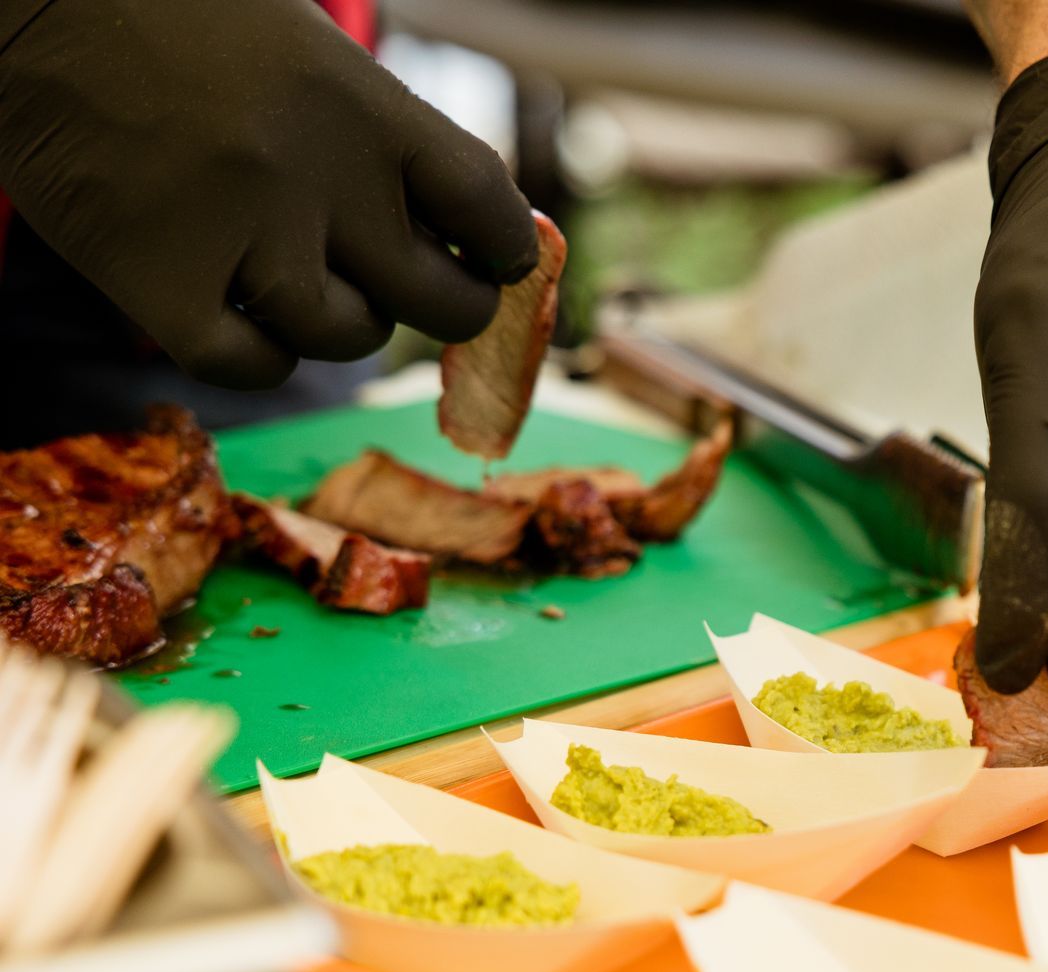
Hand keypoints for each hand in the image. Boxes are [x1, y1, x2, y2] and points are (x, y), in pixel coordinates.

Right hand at [0, 0, 536, 389]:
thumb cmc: (183, 19)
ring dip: (340, 325)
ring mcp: (242, 232)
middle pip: (439, 299)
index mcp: (368, 107)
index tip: (501, 264)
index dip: (507, 252)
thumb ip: (385, 135)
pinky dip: (260, 356)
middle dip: (450, 308)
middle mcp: (320, 176)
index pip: (489, 207)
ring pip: (346, 337)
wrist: (39, 0)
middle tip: (426, 298)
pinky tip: (243, 317)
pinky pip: (252, 365)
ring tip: (304, 281)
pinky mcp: (161, 280)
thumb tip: (468, 229)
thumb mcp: (309, 53)